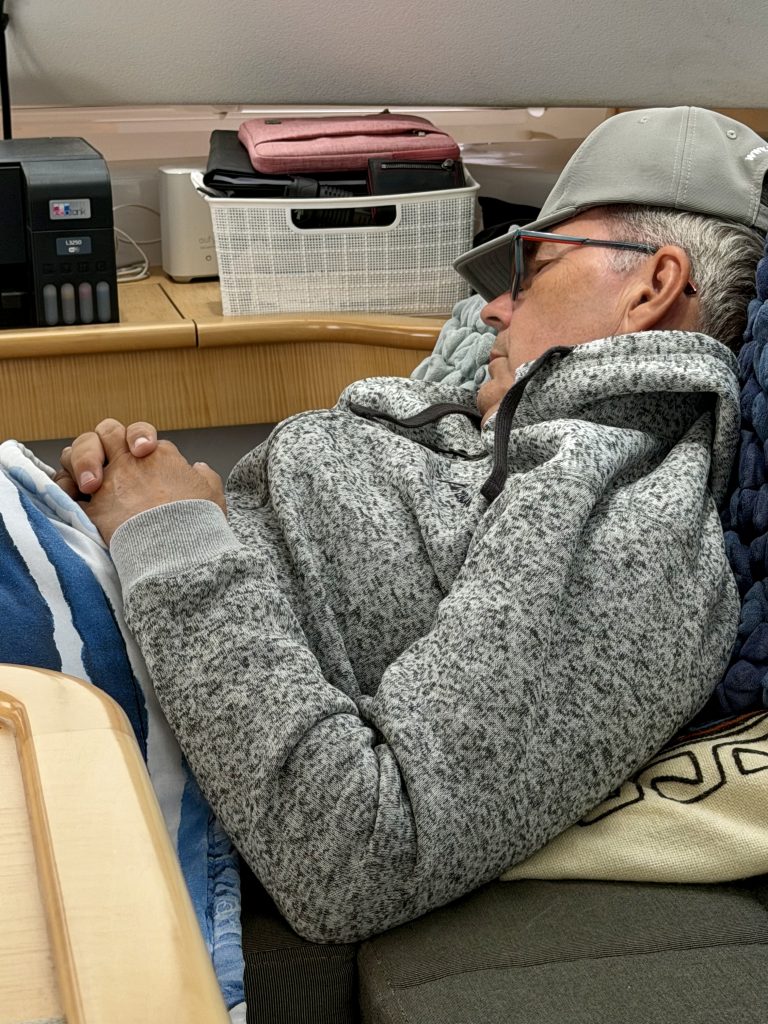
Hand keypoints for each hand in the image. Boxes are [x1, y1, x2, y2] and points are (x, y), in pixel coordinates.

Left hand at [55, 419, 225, 543]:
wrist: (178, 547)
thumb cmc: (198, 521)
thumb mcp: (213, 492)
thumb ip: (204, 476)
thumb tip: (198, 468)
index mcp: (158, 454)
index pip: (143, 438)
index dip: (143, 447)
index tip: (149, 464)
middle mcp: (128, 462)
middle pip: (106, 431)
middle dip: (102, 442)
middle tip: (110, 466)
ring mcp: (107, 484)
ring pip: (75, 452)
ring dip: (77, 463)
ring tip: (86, 481)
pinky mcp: (91, 510)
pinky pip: (65, 494)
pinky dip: (65, 496)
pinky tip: (71, 502)